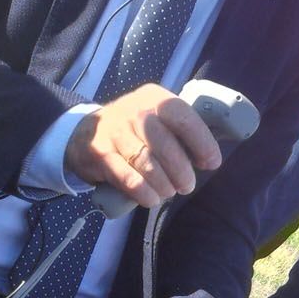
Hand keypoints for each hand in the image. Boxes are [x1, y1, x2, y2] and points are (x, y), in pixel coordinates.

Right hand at [66, 85, 222, 211]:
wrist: (87, 132)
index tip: (211, 163)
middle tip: (187, 185)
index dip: (202, 143)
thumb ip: (183, 131)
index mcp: (156, 99)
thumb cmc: (137, 129)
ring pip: (147, 163)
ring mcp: (115, 131)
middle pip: (166, 145)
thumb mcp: (159, 117)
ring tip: (169, 191)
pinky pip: (128, 178)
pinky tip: (152, 198)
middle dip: (182, 172)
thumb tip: (209, 158)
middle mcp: (135, 111)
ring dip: (164, 184)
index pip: (184, 118)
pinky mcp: (101, 153)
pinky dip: (143, 192)